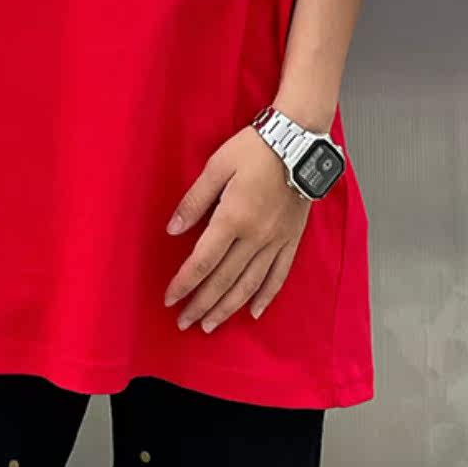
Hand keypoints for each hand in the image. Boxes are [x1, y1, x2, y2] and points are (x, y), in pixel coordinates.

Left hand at [162, 125, 310, 331]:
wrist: (298, 141)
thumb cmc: (254, 148)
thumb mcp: (216, 166)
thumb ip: (194, 201)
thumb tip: (173, 230)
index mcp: (232, 217)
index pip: (202, 261)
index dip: (184, 283)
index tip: (169, 300)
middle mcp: (255, 236)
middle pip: (224, 280)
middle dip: (201, 304)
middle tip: (184, 323)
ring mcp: (276, 240)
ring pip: (250, 284)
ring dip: (228, 308)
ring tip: (211, 325)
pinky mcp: (291, 239)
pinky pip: (279, 275)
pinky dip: (266, 296)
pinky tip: (254, 312)